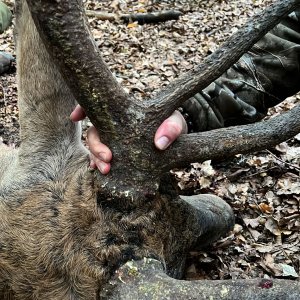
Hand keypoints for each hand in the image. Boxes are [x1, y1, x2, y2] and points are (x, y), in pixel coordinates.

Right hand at [70, 105, 186, 173]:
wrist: (177, 144)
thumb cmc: (173, 126)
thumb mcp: (176, 123)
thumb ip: (171, 128)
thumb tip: (159, 143)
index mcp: (125, 112)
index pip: (99, 106)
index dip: (83, 108)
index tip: (74, 118)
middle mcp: (115, 126)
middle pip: (94, 131)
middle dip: (95, 144)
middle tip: (107, 158)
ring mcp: (115, 142)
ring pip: (96, 148)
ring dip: (96, 158)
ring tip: (105, 170)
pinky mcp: (119, 157)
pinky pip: (103, 160)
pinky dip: (99, 166)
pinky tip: (102, 173)